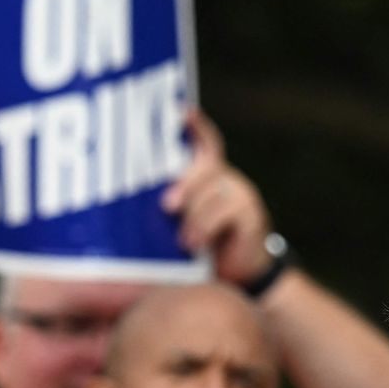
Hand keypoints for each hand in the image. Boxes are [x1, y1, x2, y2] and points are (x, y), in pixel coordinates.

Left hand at [160, 108, 274, 285]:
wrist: (236, 275)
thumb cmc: (197, 246)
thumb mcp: (177, 224)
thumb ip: (167, 207)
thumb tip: (137, 202)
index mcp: (204, 175)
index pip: (203, 143)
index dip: (196, 126)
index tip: (182, 112)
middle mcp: (223, 178)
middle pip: (206, 165)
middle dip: (185, 183)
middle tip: (167, 207)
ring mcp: (241, 193)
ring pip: (213, 191)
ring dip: (194, 217)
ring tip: (182, 241)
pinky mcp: (251, 214)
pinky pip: (227, 212)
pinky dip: (207, 228)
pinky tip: (195, 244)